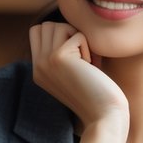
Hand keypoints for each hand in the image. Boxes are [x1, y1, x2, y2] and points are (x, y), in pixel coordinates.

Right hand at [29, 22, 128, 142]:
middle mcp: (37, 65)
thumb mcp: (73, 72)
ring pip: (59, 25)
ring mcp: (45, 61)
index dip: (60, 34)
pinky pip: (77, 34)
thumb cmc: (98, 93)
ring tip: (86, 63)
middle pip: (47, 25)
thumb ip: (62, 52)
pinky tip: (92, 68)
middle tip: (82, 58)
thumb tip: (66, 26)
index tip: (76, 56)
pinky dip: (89, 48)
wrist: (104, 116)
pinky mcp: (58, 58)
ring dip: (79, 39)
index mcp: (38, 70)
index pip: (38, 31)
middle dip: (69, 34)